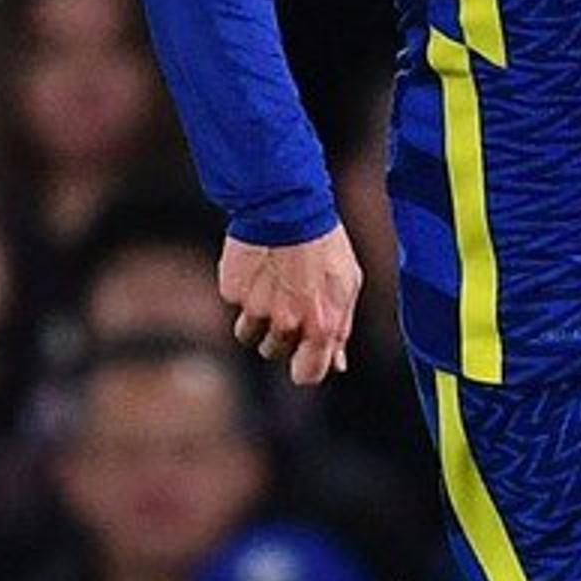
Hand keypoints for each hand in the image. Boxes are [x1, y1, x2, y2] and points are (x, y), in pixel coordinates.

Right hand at [222, 229, 361, 386]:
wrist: (288, 206)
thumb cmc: (324, 244)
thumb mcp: (348, 285)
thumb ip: (341, 328)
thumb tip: (337, 362)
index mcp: (320, 326)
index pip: (307, 374)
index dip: (302, 368)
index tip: (299, 358)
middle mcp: (286, 324)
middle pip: (272, 352)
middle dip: (278, 335)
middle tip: (285, 301)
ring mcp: (255, 309)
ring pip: (247, 333)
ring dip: (255, 317)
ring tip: (267, 284)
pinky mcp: (232, 291)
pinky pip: (234, 302)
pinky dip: (241, 289)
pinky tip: (256, 265)